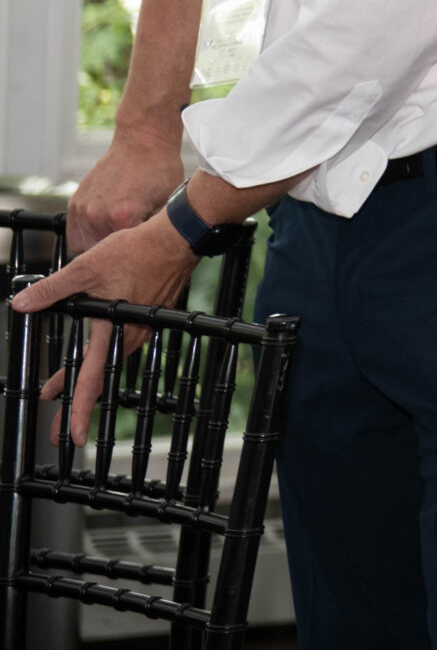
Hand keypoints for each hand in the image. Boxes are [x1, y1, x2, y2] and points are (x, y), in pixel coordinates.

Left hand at [13, 212, 195, 445]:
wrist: (177, 238)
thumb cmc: (137, 251)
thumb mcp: (85, 268)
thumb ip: (52, 289)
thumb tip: (22, 303)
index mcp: (113, 330)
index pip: (92, 379)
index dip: (79, 409)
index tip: (71, 435)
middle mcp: (130, 336)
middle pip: (99, 379)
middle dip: (77, 405)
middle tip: (61, 431)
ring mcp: (140, 328)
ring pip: (108, 362)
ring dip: (85, 378)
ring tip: (62, 389)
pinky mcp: (146, 318)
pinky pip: (119, 346)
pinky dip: (100, 358)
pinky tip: (91, 352)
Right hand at [67, 132, 183, 253]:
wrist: (143, 142)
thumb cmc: (160, 170)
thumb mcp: (169, 205)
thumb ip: (156, 233)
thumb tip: (158, 255)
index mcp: (122, 218)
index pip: (122, 258)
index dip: (133, 260)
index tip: (141, 258)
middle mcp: (97, 215)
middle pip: (101, 256)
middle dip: (115, 256)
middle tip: (129, 250)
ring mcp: (82, 209)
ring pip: (84, 247)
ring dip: (99, 246)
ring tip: (118, 238)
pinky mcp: (74, 203)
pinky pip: (74, 233)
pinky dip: (87, 235)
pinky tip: (105, 229)